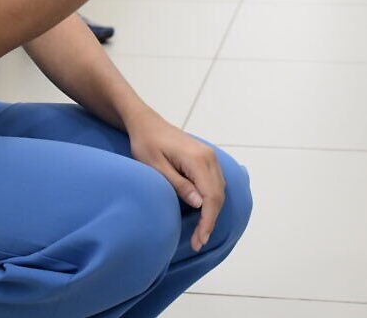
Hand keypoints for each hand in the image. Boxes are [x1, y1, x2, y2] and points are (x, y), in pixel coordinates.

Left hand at [127, 110, 225, 252]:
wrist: (146, 123)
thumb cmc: (146, 144)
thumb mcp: (156, 167)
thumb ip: (179, 185)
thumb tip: (200, 204)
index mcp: (198, 159)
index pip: (211, 196)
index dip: (207, 221)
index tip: (200, 240)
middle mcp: (209, 156)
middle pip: (218, 195)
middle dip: (210, 221)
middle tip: (198, 243)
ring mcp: (209, 155)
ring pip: (219, 189)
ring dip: (212, 212)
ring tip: (200, 232)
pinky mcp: (206, 157)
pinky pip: (215, 182)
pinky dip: (212, 200)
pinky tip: (202, 212)